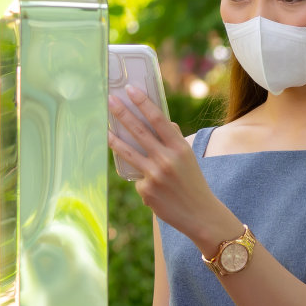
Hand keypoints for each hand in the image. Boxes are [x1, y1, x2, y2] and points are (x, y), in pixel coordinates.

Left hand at [108, 88, 233, 249]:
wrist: (201, 215)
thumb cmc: (193, 183)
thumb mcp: (189, 159)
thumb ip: (174, 141)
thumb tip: (164, 123)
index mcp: (180, 148)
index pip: (159, 120)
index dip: (143, 103)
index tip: (130, 90)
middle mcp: (167, 159)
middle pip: (139, 132)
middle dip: (122, 114)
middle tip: (110, 100)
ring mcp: (155, 175)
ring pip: (128, 153)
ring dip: (113, 139)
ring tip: (104, 130)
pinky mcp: (146, 190)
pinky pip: (137, 179)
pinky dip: (143, 181)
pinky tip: (157, 191)